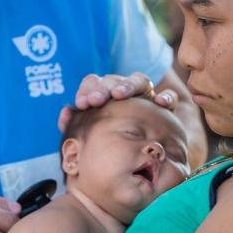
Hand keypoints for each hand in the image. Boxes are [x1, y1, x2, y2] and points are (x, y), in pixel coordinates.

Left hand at [58, 72, 179, 130]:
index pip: (95, 83)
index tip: (81, 103)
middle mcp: (126, 91)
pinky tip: (161, 102)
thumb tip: (64, 115)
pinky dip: (166, 97)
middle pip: (115, 80)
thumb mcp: (95, 132)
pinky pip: (169, 98)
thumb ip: (78, 123)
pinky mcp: (166, 108)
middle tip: (95, 101)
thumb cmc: (114, 140)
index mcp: (106, 94)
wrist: (147, 152)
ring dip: (128, 85)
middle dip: (104, 87)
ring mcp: (146, 97)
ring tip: (119, 95)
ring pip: (139, 81)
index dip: (88, 90)